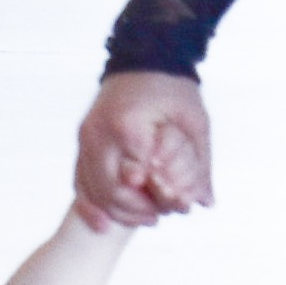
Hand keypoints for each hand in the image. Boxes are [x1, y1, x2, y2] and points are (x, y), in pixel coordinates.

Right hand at [77, 71, 216, 224]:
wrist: (144, 59)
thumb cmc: (172, 90)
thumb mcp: (195, 124)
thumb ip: (199, 165)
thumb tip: (205, 203)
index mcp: (127, 126)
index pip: (137, 179)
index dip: (157, 198)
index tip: (175, 206)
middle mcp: (99, 133)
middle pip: (111, 191)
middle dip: (136, 210)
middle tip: (160, 216)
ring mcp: (86, 138)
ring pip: (92, 191)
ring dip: (117, 212)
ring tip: (146, 216)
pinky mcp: (82, 143)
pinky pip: (80, 182)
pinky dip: (91, 205)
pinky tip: (104, 224)